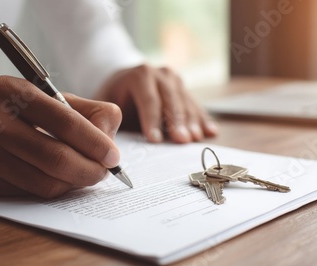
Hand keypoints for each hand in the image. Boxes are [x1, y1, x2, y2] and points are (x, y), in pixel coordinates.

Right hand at [0, 76, 121, 197]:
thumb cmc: (11, 110)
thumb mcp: (45, 98)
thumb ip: (85, 111)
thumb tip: (111, 135)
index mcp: (14, 91)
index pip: (65, 120)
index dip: (95, 142)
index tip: (113, 157)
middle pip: (56, 157)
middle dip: (89, 170)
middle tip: (103, 173)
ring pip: (43, 182)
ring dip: (73, 184)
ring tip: (83, 175)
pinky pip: (28, 193)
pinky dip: (51, 190)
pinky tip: (57, 180)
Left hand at [95, 64, 217, 142]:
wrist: (124, 81)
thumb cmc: (114, 98)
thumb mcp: (105, 105)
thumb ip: (107, 120)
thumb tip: (109, 142)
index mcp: (139, 75)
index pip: (148, 100)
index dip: (152, 120)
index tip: (154, 140)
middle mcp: (160, 74)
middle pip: (171, 100)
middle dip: (176, 122)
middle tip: (181, 141)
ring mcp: (175, 80)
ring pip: (185, 103)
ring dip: (192, 122)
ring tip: (195, 139)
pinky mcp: (184, 89)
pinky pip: (195, 106)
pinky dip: (202, 119)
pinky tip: (211, 132)